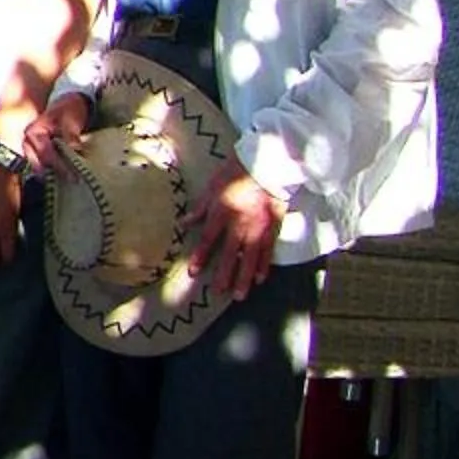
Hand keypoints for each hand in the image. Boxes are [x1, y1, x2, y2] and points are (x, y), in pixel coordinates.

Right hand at [23, 92, 91, 175]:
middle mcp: (28, 141)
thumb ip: (71, 135)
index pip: (45, 153)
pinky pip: (42, 164)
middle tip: (71, 180)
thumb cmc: (69, 109)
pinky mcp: (37, 152)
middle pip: (38, 164)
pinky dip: (51, 170)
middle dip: (54, 173)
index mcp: (34, 132)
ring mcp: (31, 148)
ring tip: (68, 179)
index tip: (73, 175)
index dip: (59, 165)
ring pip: (38, 166)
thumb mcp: (71, 119)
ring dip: (52, 173)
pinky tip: (63, 176)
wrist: (69, 103)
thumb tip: (74, 149)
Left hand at [187, 164, 282, 300]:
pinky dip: (265, 265)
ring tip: (240, 295)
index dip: (200, 257)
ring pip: (251, 258)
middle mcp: (241, 224)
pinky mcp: (274, 226)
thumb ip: (200, 208)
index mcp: (222, 213)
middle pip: (230, 255)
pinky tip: (261, 279)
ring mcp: (259, 227)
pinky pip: (269, 250)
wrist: (268, 163)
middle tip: (219, 293)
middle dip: (224, 276)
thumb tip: (184, 223)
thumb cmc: (235, 173)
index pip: (209, 240)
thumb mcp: (212, 187)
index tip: (193, 272)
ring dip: (245, 278)